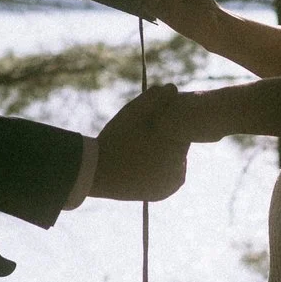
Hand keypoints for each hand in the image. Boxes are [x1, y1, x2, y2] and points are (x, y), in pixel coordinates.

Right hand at [91, 84, 187, 201]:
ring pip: (172, 159)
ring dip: (162, 154)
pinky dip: (159, 169)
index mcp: (178, 145)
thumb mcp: (134, 111)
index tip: (149, 124)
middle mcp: (181, 165)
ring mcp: (173, 182)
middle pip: (178, 144)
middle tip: (141, 138)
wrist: (98, 172)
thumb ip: (156, 97)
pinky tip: (143, 163)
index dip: (165, 122)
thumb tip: (173, 88)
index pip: (182, 126)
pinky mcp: (163, 193)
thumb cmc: (117, 138)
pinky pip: (166, 175)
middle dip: (165, 138)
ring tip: (140, 150)